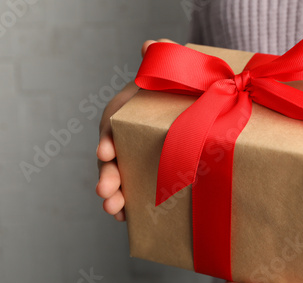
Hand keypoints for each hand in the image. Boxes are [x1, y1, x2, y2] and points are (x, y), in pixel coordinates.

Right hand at [96, 39, 176, 220]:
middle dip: (107, 174)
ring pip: (120, 178)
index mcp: (128, 114)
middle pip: (112, 157)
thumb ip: (161, 60)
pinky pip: (135, 192)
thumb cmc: (180, 93)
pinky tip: (128, 218)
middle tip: (106, 191)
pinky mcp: (149, 174)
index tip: (108, 150)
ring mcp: (136, 158)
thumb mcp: (173, 74)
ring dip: (115, 195)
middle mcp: (127, 137)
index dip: (107, 136)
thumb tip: (152, 44)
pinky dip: (130, 206)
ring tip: (114, 210)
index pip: (112, 123)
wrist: (197, 109)